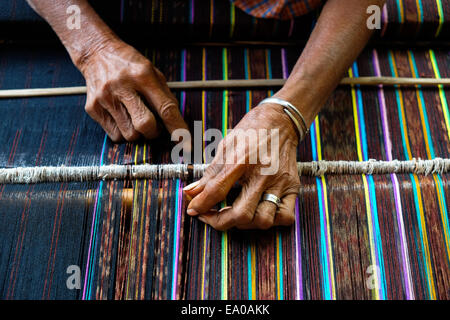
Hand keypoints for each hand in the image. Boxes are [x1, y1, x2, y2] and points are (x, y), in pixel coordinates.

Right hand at [78, 40, 187, 141]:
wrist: (96, 53)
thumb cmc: (129, 64)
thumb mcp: (152, 71)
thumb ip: (165, 96)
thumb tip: (177, 124)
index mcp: (142, 75)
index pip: (165, 108)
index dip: (177, 128)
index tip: (187, 143)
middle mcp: (122, 86)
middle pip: (145, 125)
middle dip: (154, 132)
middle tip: (154, 127)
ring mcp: (105, 98)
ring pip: (129, 135)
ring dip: (138, 134)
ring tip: (135, 119)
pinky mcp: (93, 108)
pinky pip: (115, 135)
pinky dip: (124, 133)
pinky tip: (123, 119)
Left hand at [183, 102, 299, 229]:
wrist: (281, 120)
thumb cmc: (251, 132)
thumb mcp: (226, 146)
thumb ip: (209, 173)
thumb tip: (191, 193)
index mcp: (242, 159)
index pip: (218, 190)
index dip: (201, 205)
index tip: (193, 210)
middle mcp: (263, 173)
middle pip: (241, 214)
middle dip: (221, 222)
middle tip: (212, 217)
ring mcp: (280, 182)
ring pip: (263, 220)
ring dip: (246, 224)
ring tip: (235, 215)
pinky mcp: (293, 187)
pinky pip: (285, 217)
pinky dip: (272, 222)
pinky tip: (259, 213)